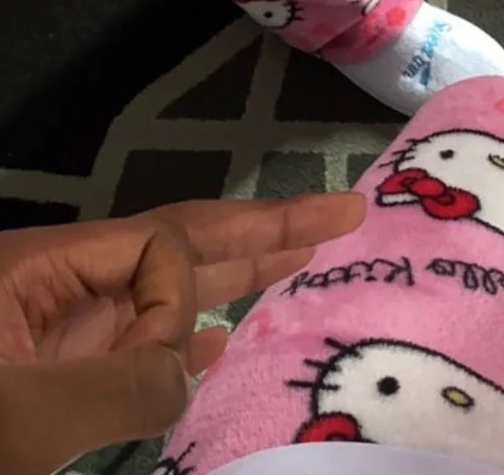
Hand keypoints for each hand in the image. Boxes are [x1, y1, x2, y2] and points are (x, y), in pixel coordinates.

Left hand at [0, 194, 364, 474]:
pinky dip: (191, 336)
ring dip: (237, 275)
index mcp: (47, 266)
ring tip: (305, 257)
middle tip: (342, 213)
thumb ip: (121, 383)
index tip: (171, 363)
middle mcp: (66, 281)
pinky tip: (222, 341)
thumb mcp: (19, 419)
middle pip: (180, 241)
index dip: (183, 300)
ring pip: (168, 287)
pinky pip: (142, 340)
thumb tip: (201, 361)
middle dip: (263, 229)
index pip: (155, 250)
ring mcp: (62, 326)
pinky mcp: (58, 372)